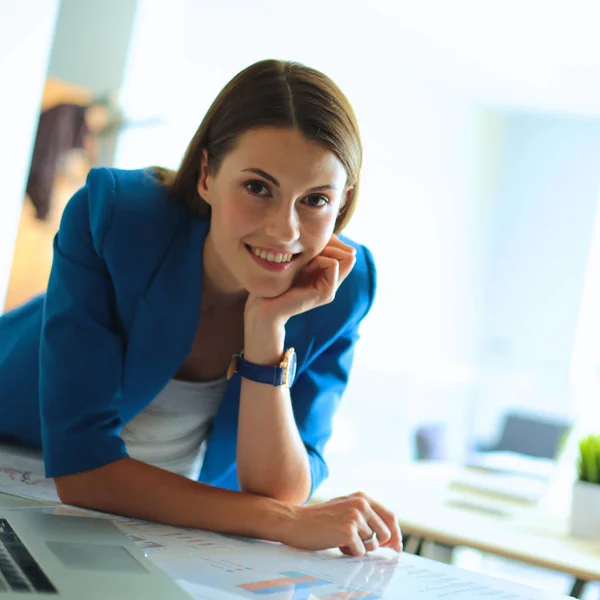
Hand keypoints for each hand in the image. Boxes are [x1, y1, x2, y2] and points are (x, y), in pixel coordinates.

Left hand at [246, 235, 356, 326]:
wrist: (265, 305)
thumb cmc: (276, 280)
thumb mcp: (299, 260)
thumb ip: (315, 251)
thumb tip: (332, 237)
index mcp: (325, 276)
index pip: (345, 250)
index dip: (332, 241)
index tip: (310, 245)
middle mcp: (331, 283)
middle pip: (349, 254)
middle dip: (332, 244)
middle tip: (310, 251)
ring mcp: (330, 289)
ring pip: (347, 258)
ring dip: (327, 251)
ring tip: (307, 260)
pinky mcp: (326, 293)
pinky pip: (333, 265)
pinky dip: (320, 259)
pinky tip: (305, 267)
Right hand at [281, 492, 402, 556]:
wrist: (295, 521)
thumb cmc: (319, 519)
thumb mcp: (345, 509)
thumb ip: (366, 517)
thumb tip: (390, 538)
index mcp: (362, 497)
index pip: (390, 516)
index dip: (396, 534)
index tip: (396, 547)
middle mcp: (361, 504)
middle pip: (385, 534)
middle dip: (374, 544)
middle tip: (354, 543)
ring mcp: (355, 516)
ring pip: (372, 545)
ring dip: (358, 548)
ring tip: (340, 539)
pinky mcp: (348, 531)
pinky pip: (360, 552)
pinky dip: (349, 553)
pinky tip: (335, 543)